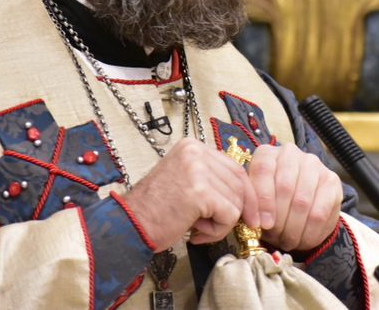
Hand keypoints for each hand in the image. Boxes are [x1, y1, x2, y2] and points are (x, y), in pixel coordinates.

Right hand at [121, 138, 260, 250]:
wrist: (130, 225)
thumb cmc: (156, 210)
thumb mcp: (186, 181)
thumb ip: (211, 179)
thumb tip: (246, 194)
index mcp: (192, 146)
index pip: (235, 167)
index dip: (245, 194)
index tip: (249, 214)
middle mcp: (196, 151)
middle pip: (240, 182)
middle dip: (238, 210)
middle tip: (216, 228)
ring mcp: (198, 169)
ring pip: (237, 200)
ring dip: (222, 223)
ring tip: (199, 228)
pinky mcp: (200, 191)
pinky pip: (229, 214)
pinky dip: (218, 230)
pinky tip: (198, 232)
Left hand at [247, 144, 342, 252]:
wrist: (296, 203)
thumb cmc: (270, 202)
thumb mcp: (255, 200)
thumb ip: (252, 205)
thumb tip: (255, 221)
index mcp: (267, 154)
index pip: (263, 171)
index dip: (262, 201)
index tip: (260, 225)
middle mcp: (290, 154)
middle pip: (284, 187)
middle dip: (278, 220)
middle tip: (276, 238)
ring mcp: (313, 165)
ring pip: (303, 202)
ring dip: (294, 229)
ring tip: (288, 242)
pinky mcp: (332, 181)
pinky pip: (321, 212)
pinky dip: (310, 232)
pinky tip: (303, 241)